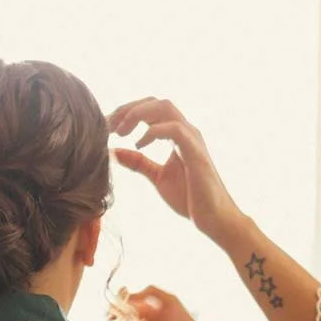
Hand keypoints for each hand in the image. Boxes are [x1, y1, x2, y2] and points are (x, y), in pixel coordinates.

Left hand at [107, 97, 245, 244]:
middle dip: (128, 109)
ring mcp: (192, 139)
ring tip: (121, 132)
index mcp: (177, 134)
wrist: (213, 219)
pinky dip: (153, 131)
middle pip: (155, 102)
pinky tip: (139, 144)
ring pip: (165, 107)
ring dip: (138, 114)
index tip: (107, 128)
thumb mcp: (157, 176)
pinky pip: (174, 128)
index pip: (151, 109)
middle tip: (109, 127)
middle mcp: (186, 131)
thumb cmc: (190, 198)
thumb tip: (114, 152)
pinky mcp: (196, 152)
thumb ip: (138, 162)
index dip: (127, 112)